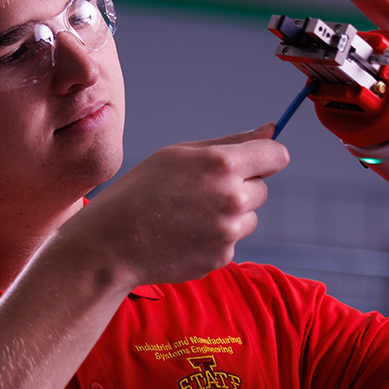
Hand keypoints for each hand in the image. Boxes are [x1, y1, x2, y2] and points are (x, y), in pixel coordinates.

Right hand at [61, 124, 289, 286]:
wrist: (112, 243)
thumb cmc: (140, 190)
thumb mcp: (179, 154)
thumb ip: (230, 142)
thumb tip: (270, 130)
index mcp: (222, 165)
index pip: (276, 156)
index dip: (266, 156)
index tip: (254, 161)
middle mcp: (232, 199)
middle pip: (262, 188)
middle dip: (241, 187)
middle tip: (200, 192)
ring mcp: (228, 233)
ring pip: (249, 217)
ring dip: (230, 215)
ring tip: (189, 216)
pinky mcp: (221, 258)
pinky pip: (231, 242)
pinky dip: (214, 238)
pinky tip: (183, 235)